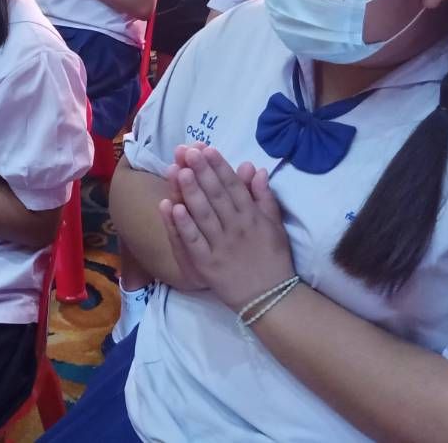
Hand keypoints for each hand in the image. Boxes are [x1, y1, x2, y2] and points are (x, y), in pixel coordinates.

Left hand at [161, 144, 294, 313]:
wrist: (272, 299)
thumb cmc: (274, 260)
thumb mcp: (275, 226)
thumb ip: (265, 197)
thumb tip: (257, 169)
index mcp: (252, 217)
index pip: (233, 187)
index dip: (219, 167)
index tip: (207, 148)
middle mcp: (236, 228)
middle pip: (216, 195)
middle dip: (202, 171)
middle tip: (188, 151)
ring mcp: (220, 246)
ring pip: (204, 214)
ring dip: (191, 192)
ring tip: (179, 171)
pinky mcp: (208, 264)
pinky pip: (194, 242)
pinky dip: (184, 225)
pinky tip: (172, 208)